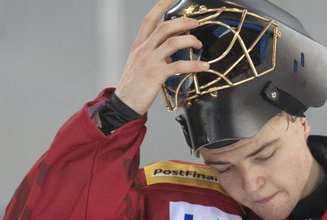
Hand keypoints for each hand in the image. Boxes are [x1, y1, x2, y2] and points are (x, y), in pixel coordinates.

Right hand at [114, 0, 208, 115]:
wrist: (124, 104)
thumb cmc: (132, 86)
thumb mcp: (139, 64)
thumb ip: (155, 55)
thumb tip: (172, 53)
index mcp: (139, 45)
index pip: (150, 19)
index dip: (162, 6)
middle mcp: (144, 50)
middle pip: (165, 27)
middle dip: (183, 22)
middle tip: (196, 23)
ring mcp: (150, 61)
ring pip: (174, 43)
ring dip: (190, 41)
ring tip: (198, 45)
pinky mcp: (156, 75)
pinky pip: (179, 66)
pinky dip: (194, 65)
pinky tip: (203, 66)